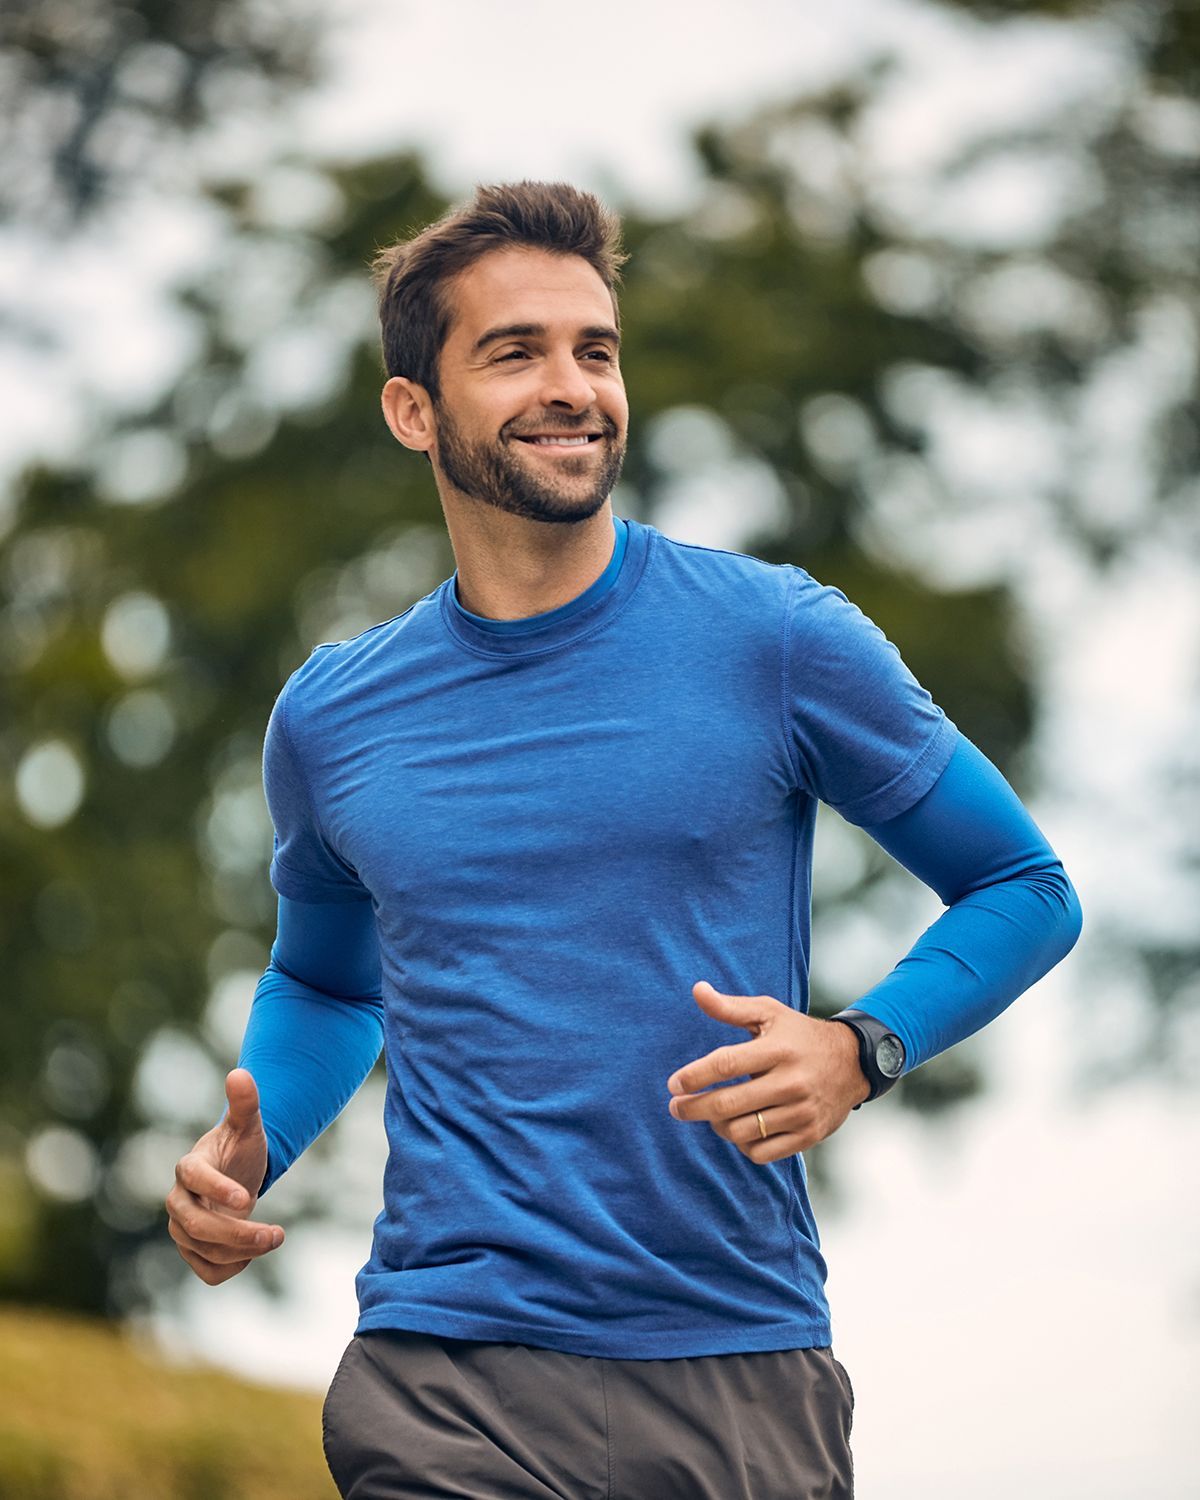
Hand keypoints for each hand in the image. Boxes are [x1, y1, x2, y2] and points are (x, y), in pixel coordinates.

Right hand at [165, 1068, 284, 1284]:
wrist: (235, 1175)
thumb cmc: (240, 1148)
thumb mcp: (248, 1125)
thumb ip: (245, 1102)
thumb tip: (240, 1073)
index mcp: (190, 1166)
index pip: (194, 1178)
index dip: (217, 1189)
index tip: (248, 1199)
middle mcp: (178, 1200)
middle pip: (195, 1225)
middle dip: (237, 1233)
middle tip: (277, 1233)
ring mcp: (181, 1229)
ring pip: (203, 1251)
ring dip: (243, 1252)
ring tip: (275, 1237)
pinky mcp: (191, 1251)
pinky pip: (207, 1271)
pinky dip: (232, 1269)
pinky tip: (252, 1253)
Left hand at [666, 982, 870, 1162]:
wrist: (854, 1063)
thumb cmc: (799, 1036)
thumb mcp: (770, 1013)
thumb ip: (730, 1007)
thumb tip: (697, 989)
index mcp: (777, 1049)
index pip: (726, 1063)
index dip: (694, 1076)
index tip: (674, 1084)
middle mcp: (791, 1082)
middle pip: (728, 1104)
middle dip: (693, 1108)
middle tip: (676, 1107)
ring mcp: (801, 1111)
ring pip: (742, 1132)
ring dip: (717, 1126)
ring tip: (711, 1115)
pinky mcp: (809, 1135)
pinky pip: (762, 1153)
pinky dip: (743, 1145)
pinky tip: (738, 1129)